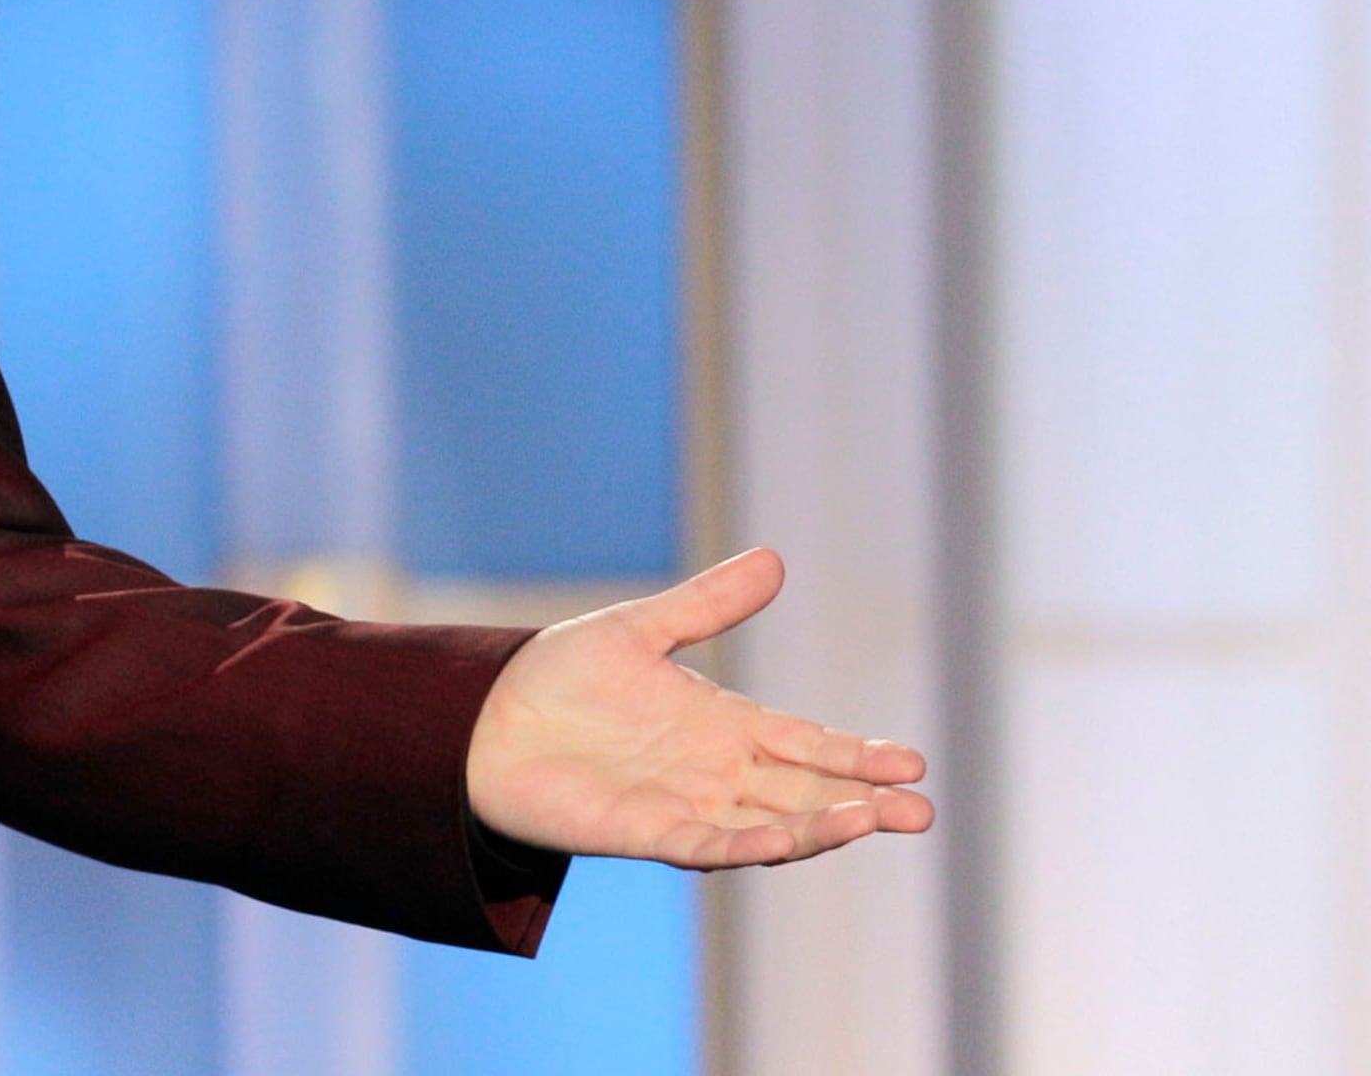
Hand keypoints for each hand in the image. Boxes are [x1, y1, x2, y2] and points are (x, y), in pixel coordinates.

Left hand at [463, 548, 933, 868]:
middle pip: (804, 793)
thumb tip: (774, 559)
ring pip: (769, 825)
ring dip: (819, 828)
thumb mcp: (640, 630)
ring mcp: (683, 807)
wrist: (484, 717)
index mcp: (723, 727)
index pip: (807, 744)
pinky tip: (783, 842)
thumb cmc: (560, 677)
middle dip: (862, 802)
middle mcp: (714, 773)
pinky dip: (745, 847)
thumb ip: (707, 604)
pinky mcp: (642, 833)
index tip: (913, 762)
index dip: (857, 754)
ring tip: (873, 822)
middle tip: (922, 810)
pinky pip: (705, 846)